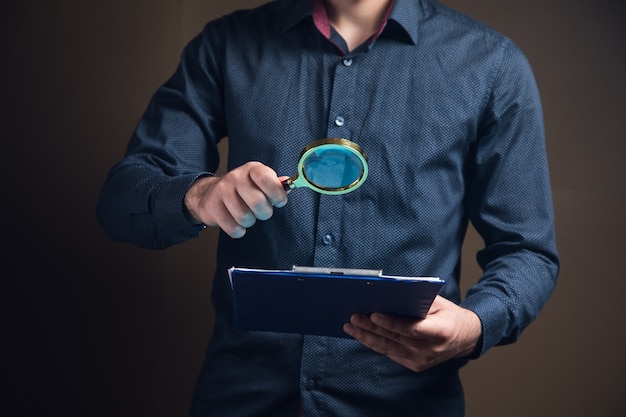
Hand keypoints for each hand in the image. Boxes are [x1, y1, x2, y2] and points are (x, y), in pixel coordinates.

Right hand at [184, 161, 288, 237]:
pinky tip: (236, 222)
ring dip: (250, 222)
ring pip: (245, 218)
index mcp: (252, 169)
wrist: (209, 194)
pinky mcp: (213, 207)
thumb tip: (288, 187)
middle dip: (264, 212)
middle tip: (261, 211)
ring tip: (246, 214)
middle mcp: (236, 177)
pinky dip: (238, 230)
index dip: (277, 195)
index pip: (267, 180)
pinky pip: (234, 229)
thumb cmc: (241, 190)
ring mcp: (222, 191)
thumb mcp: (259, 182)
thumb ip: (275, 185)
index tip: (279, 201)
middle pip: (258, 203)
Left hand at [343, 296, 481, 371]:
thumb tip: (387, 293)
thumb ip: (416, 300)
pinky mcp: (414, 365)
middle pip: (395, 338)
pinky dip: (374, 344)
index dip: (391, 323)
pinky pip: (390, 353)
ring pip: (388, 348)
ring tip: (350, 326)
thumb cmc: (448, 315)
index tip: (374, 315)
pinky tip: (361, 335)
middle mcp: (430, 349)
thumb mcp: (437, 302)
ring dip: (366, 337)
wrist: (464, 338)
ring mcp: (421, 360)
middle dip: (371, 327)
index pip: (412, 328)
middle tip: (353, 317)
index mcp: (439, 331)